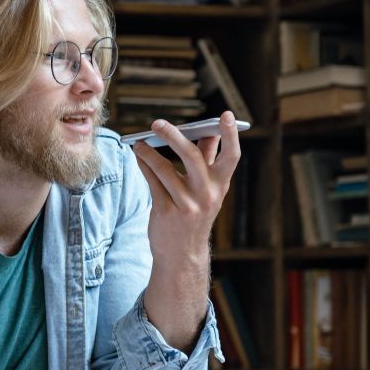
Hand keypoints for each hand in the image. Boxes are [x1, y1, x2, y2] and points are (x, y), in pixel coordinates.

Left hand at [131, 111, 240, 261]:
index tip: (226, 115)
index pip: (231, 156)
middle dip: (174, 136)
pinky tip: (138, 154)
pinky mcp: (167, 212)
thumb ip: (206, 163)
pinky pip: (153, 182)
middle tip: (158, 123)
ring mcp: (187, 204)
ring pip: (165, 168)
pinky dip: (144, 165)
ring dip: (148, 151)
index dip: (231, 135)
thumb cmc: (193, 214)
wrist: (182, 254)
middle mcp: (207, 194)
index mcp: (221, 185)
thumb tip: (206, 132)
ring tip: (139, 142)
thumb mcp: (206, 191)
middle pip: (192, 156)